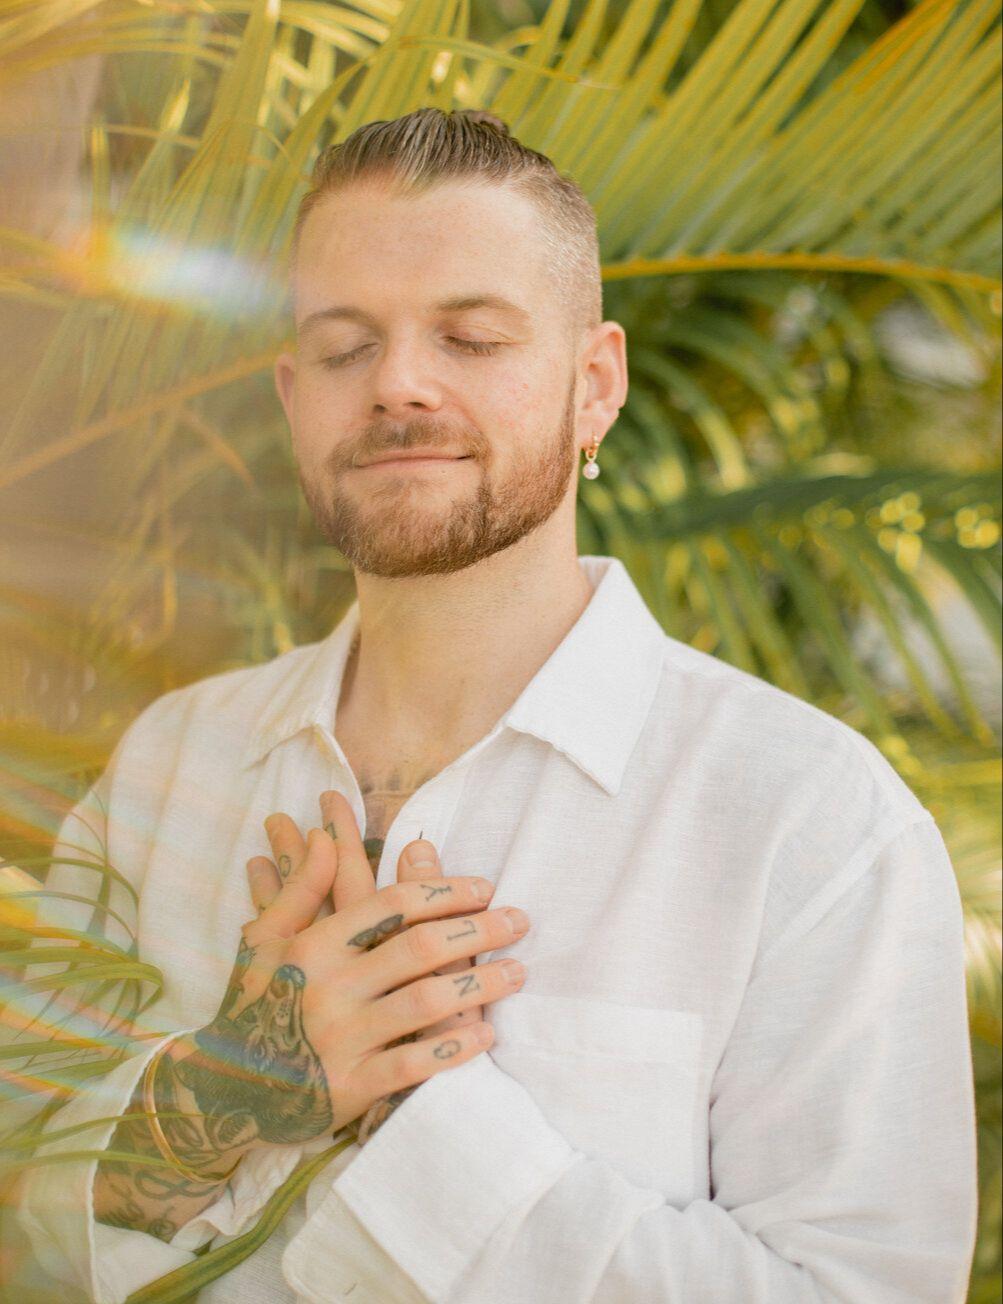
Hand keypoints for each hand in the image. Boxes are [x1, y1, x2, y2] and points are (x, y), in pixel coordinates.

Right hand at [249, 797, 494, 1142]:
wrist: (222, 1088)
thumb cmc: (253, 1002)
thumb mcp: (265, 938)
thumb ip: (300, 887)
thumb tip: (322, 837)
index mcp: (313, 945)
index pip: (391, 904)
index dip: (443, 892)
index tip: (484, 889)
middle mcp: (329, 986)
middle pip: (418, 947)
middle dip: (477, 930)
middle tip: (519, 921)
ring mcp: (341, 1038)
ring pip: (425, 1002)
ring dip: (480, 985)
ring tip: (518, 972)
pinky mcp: (351, 1086)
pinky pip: (414, 1064)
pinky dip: (454, 1048)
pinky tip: (487, 1034)